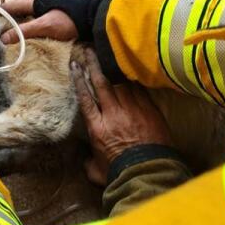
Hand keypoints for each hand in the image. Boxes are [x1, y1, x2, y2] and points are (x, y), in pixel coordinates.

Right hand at [0, 0, 77, 44]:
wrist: (92, 19)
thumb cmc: (69, 19)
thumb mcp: (45, 26)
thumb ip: (24, 31)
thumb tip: (2, 39)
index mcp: (33, 1)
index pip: (8, 7)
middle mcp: (37, 5)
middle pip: (15, 14)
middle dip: (3, 23)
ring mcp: (44, 13)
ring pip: (24, 21)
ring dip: (14, 30)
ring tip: (2, 41)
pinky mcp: (51, 22)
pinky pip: (33, 27)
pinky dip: (25, 33)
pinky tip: (22, 43)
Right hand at [72, 48, 172, 185]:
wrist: (149, 174)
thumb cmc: (120, 174)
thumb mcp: (96, 171)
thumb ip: (88, 160)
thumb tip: (85, 157)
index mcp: (97, 128)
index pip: (85, 97)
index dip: (79, 79)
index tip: (74, 65)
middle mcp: (112, 115)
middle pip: (101, 83)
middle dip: (93, 65)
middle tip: (88, 50)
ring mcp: (133, 110)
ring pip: (120, 83)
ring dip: (112, 68)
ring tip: (107, 54)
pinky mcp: (149, 111)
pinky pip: (139, 89)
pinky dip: (132, 79)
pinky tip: (129, 70)